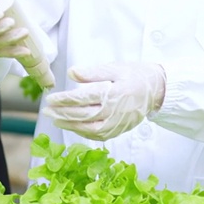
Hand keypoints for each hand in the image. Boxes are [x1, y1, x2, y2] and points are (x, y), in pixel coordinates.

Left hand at [40, 62, 165, 140]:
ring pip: (89, 129)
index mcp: (113, 94)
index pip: (82, 99)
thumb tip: (71, 73)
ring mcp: (117, 123)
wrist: (157, 89)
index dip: (64, 100)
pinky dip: (83, 133)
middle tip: (46, 111)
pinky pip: (98, 136)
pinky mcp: (119, 130)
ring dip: (70, 126)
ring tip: (56, 121)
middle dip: (62, 114)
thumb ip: (92, 72)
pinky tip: (73, 127)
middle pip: (83, 115)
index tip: (50, 99)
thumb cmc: (135, 75)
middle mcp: (115, 111)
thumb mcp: (114, 68)